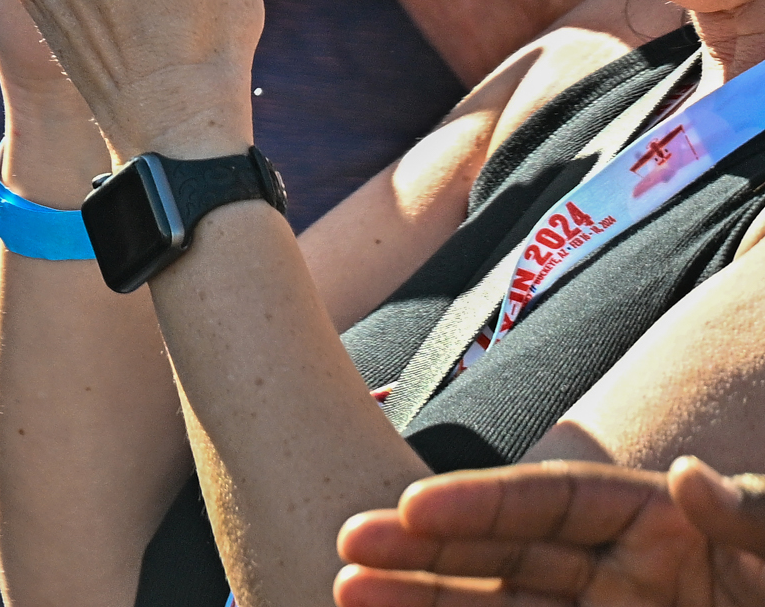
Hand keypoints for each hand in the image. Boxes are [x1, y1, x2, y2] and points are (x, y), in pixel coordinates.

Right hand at [338, 460, 764, 606]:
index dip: (480, 502)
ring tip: (347, 597)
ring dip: (427, 602)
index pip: (551, 502)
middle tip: (349, 551)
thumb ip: (749, 515)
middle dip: (425, 554)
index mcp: (655, 520)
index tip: (414, 510)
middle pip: (506, 555)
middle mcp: (619, 570)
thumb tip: (685, 478)